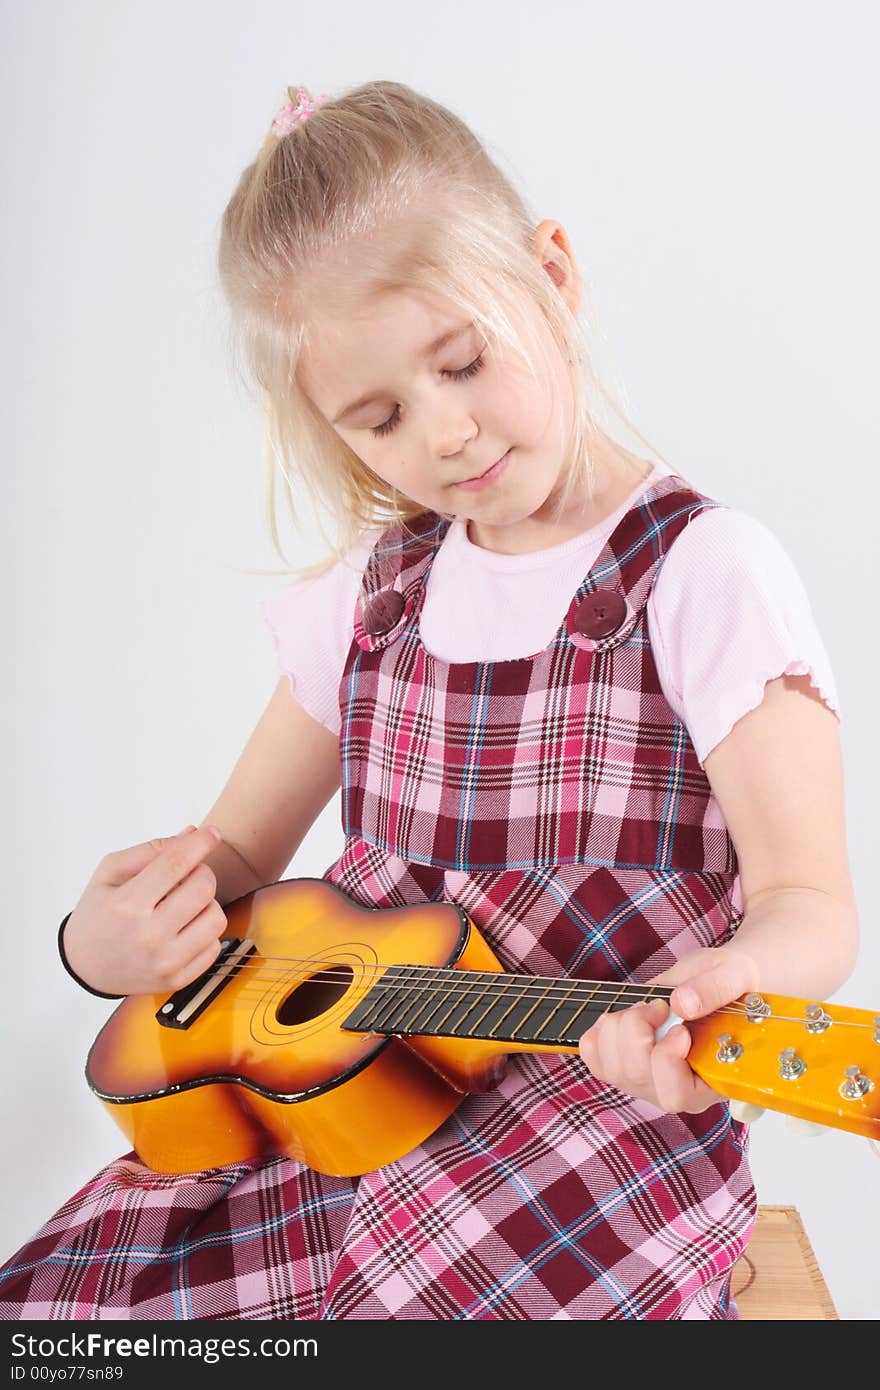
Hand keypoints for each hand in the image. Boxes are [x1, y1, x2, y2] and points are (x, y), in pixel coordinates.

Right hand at [62, 826, 227, 996]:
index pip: (176, 863)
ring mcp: (165, 962)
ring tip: (183, 905)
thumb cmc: (98, 914)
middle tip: (186, 876)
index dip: (200, 843)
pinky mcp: (177, 980)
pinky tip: (183, 929)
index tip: (212, 833)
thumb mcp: (109, 873)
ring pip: (216, 917)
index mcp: (127, 905)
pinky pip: (214, 946)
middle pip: (204, 887)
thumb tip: (192, 834)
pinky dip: (204, 932)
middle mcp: (148, 936)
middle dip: (200, 873)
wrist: (85, 966)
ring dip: (206, 904)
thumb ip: (151, 850)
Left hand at [577, 946, 758, 1114]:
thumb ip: (716, 989)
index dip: (667, 1061)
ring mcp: (647, 1081)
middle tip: (660, 1005)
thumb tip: (682, 1004)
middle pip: (636, 1076)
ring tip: (646, 1008)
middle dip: (638, 1030)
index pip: (678, 1095)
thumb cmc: (732, 985)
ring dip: (620, 1026)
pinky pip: (593, 1057)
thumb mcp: (735, 974)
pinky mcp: (623, 1066)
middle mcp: (676, 1088)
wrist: (715, 981)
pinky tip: (622, 1017)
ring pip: (612, 1067)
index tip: (679, 1029)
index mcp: (711, 1080)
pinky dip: (599, 1032)